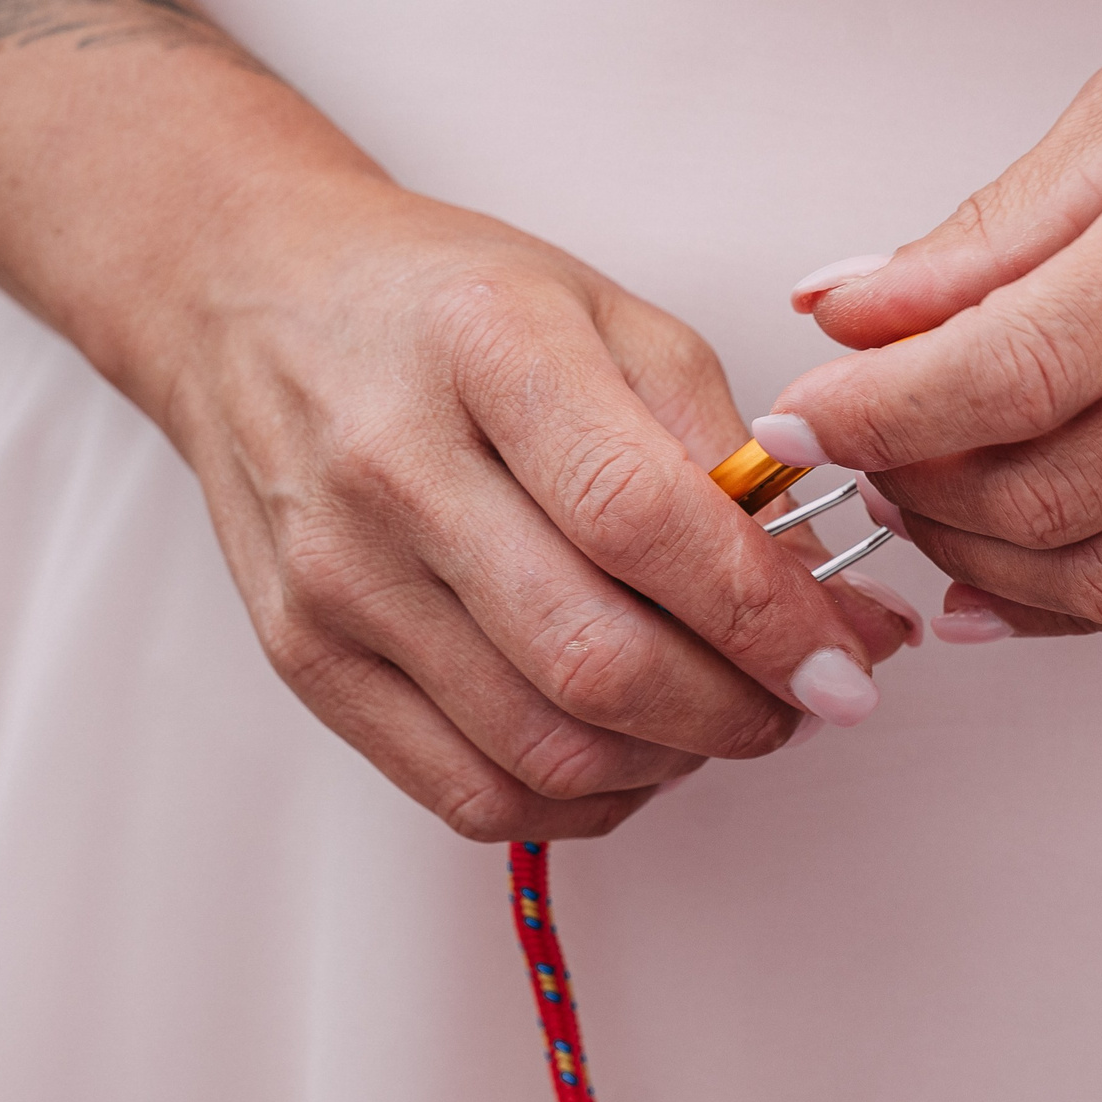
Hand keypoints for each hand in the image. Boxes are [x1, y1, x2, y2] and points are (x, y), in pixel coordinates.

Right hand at [149, 177, 917, 840]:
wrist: (251, 303)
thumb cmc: (443, 308)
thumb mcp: (603, 314)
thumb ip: (719, 444)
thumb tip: (822, 592)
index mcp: (486, 351)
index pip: (644, 522)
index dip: (768, 617)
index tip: (849, 659)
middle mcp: (394, 469)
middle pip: (595, 660)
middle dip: (740, 711)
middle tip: (804, 701)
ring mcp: (340, 579)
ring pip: (544, 748)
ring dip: (673, 762)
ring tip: (723, 717)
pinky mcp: (309, 662)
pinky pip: (471, 792)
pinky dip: (582, 798)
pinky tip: (630, 751)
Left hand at [757, 0, 1101, 638]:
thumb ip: (992, 228)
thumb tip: (844, 310)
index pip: (1017, 369)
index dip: (883, 416)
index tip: (805, 423)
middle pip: (1056, 493)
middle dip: (921, 494)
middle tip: (865, 459)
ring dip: (988, 564)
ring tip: (932, 509)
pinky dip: (1084, 599)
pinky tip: (1018, 569)